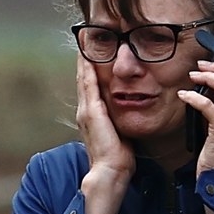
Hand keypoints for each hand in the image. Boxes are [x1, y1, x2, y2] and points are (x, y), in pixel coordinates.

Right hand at [75, 55, 132, 213]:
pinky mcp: (91, 112)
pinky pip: (88, 84)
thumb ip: (120, 122)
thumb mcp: (119, 134)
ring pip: (83, 79)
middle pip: (83, 80)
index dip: (90, 71)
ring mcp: (86, 111)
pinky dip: (86, 69)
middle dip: (84, 61)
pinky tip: (87, 56)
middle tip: (85, 41)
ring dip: (83, 61)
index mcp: (92, 117)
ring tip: (84, 43)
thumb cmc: (117, 158)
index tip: (92, 55)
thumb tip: (130, 114)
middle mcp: (85, 111)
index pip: (90, 88)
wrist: (109, 171)